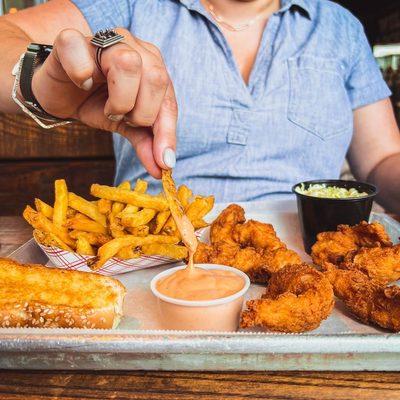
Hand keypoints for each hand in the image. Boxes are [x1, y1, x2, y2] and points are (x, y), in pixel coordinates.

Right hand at [31, 28, 177, 177]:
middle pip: (156, 77)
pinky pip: (81, 52)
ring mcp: (103, 40)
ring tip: (108, 107)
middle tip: (124, 119)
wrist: (59, 94)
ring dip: (119, 99)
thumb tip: (162, 167)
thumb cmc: (96, 103)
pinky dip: (82, 75)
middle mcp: (133, 47)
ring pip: (128, 63)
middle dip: (142, 113)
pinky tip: (82, 84)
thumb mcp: (126, 125)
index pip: (169, 99)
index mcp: (152, 66)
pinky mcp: (71, 41)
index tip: (163, 160)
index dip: (167, 131)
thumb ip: (146, 141)